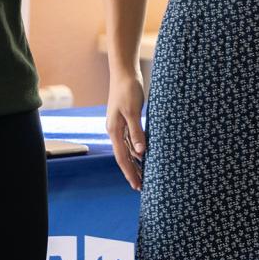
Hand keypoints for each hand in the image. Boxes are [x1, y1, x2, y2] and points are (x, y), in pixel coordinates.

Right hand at [106, 72, 146, 190]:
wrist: (124, 72)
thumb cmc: (128, 90)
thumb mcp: (133, 111)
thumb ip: (136, 132)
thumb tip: (140, 152)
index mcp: (114, 130)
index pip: (122, 157)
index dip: (129, 173)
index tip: (137, 186)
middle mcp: (115, 130)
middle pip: (123, 156)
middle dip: (131, 172)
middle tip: (141, 187)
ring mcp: (120, 125)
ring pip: (127, 149)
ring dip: (135, 162)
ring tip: (144, 175)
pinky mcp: (126, 119)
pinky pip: (131, 140)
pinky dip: (137, 150)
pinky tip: (144, 155)